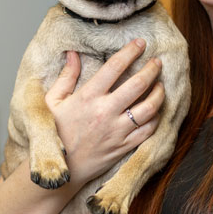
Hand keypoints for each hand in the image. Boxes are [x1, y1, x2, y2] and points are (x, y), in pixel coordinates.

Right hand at [46, 38, 164, 185]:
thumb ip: (66, 77)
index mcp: (87, 97)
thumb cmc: (55, 134)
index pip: (114, 67)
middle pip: (138, 85)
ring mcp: (117, 131)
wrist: (61, 170)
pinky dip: (156, 117)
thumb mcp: (52, 102)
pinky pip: (149, 129)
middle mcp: (105, 112)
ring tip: (160, 85)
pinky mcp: (125, 146)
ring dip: (159, 93)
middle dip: (151, 69)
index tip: (140, 43)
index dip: (130, 52)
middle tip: (157, 62)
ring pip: (149, 108)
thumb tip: (73, 53)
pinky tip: (156, 109)